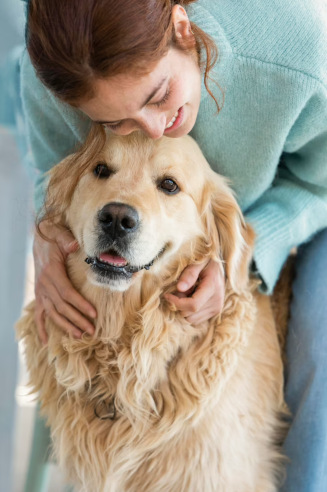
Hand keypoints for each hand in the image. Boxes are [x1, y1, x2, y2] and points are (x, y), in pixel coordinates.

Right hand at [33, 220, 95, 344]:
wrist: (41, 239)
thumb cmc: (55, 238)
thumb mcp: (61, 236)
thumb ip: (67, 241)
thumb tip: (74, 245)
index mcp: (52, 272)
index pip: (67, 293)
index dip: (80, 305)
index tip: (94, 314)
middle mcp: (44, 285)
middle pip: (62, 307)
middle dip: (78, 320)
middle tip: (92, 331)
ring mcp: (40, 292)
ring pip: (53, 313)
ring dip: (66, 326)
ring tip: (79, 336)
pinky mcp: (39, 295)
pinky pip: (38, 315)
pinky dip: (41, 329)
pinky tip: (46, 342)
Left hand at [164, 259, 224, 324]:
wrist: (219, 265)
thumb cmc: (206, 261)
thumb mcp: (197, 262)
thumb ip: (189, 274)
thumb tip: (179, 288)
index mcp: (212, 288)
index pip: (192, 305)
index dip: (176, 302)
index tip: (167, 294)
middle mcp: (217, 301)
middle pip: (189, 314)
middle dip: (179, 304)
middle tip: (179, 290)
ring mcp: (217, 308)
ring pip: (191, 319)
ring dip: (184, 309)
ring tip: (186, 293)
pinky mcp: (215, 312)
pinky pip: (195, 320)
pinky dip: (189, 312)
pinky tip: (191, 298)